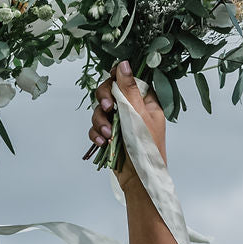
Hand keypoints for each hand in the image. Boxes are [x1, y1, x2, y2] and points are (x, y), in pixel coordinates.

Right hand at [89, 60, 167, 190]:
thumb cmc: (146, 147)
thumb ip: (129, 89)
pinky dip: (96, 133)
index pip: (130, 78)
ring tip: (108, 135)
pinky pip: (96, 127)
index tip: (110, 76)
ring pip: (101, 110)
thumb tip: (123, 63)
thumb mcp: (138, 114)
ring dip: (100, 121)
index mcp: (146, 100)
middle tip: (107, 108)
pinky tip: (101, 142)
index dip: (118, 75)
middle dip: (105, 99)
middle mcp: (133, 108)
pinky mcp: (110, 135)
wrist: (139, 180)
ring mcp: (121, 122)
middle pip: (111, 91)